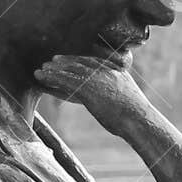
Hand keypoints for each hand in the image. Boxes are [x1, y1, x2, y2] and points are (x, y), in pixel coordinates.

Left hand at [35, 54, 162, 139]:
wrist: (140, 120)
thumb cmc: (137, 118)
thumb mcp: (131, 102)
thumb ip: (120, 97)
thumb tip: (118, 105)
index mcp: (117, 72)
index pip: (95, 62)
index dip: (81, 61)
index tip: (71, 61)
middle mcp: (106, 71)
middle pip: (82, 62)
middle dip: (66, 62)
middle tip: (52, 61)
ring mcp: (97, 78)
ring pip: (71, 69)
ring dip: (54, 69)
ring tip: (41, 70)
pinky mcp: (88, 87)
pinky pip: (65, 80)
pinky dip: (51, 77)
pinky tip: (41, 78)